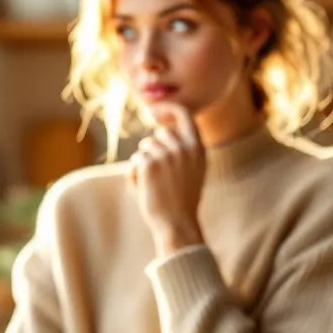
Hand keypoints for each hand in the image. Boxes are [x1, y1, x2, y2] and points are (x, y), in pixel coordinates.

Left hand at [128, 102, 205, 253]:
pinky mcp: (149, 164)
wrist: (176, 223)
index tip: (156, 111)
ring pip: (145, 147)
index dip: (168, 109)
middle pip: (159, 134)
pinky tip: (143, 188)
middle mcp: (184, 147)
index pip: (184, 115)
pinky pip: (135, 161)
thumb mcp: (193, 171)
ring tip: (153, 184)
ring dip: (144, 163)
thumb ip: (185, 150)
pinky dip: (135, 174)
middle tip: (157, 173)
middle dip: (153, 150)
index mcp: (198, 148)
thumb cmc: (182, 201)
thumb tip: (165, 132)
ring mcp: (166, 154)